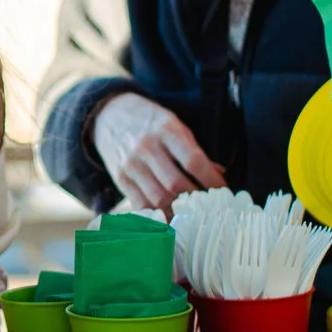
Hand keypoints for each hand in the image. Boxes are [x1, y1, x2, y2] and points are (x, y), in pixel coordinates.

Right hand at [90, 91, 224, 211]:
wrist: (108, 114)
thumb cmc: (148, 120)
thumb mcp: (174, 124)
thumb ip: (193, 149)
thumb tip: (219, 173)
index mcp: (166, 129)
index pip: (193, 161)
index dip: (211, 179)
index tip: (223, 190)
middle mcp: (146, 147)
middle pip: (176, 183)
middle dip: (197, 199)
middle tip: (210, 206)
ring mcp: (131, 165)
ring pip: (159, 198)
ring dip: (179, 210)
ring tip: (193, 214)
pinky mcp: (120, 178)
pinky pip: (141, 204)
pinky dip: (158, 215)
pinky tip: (170, 217)